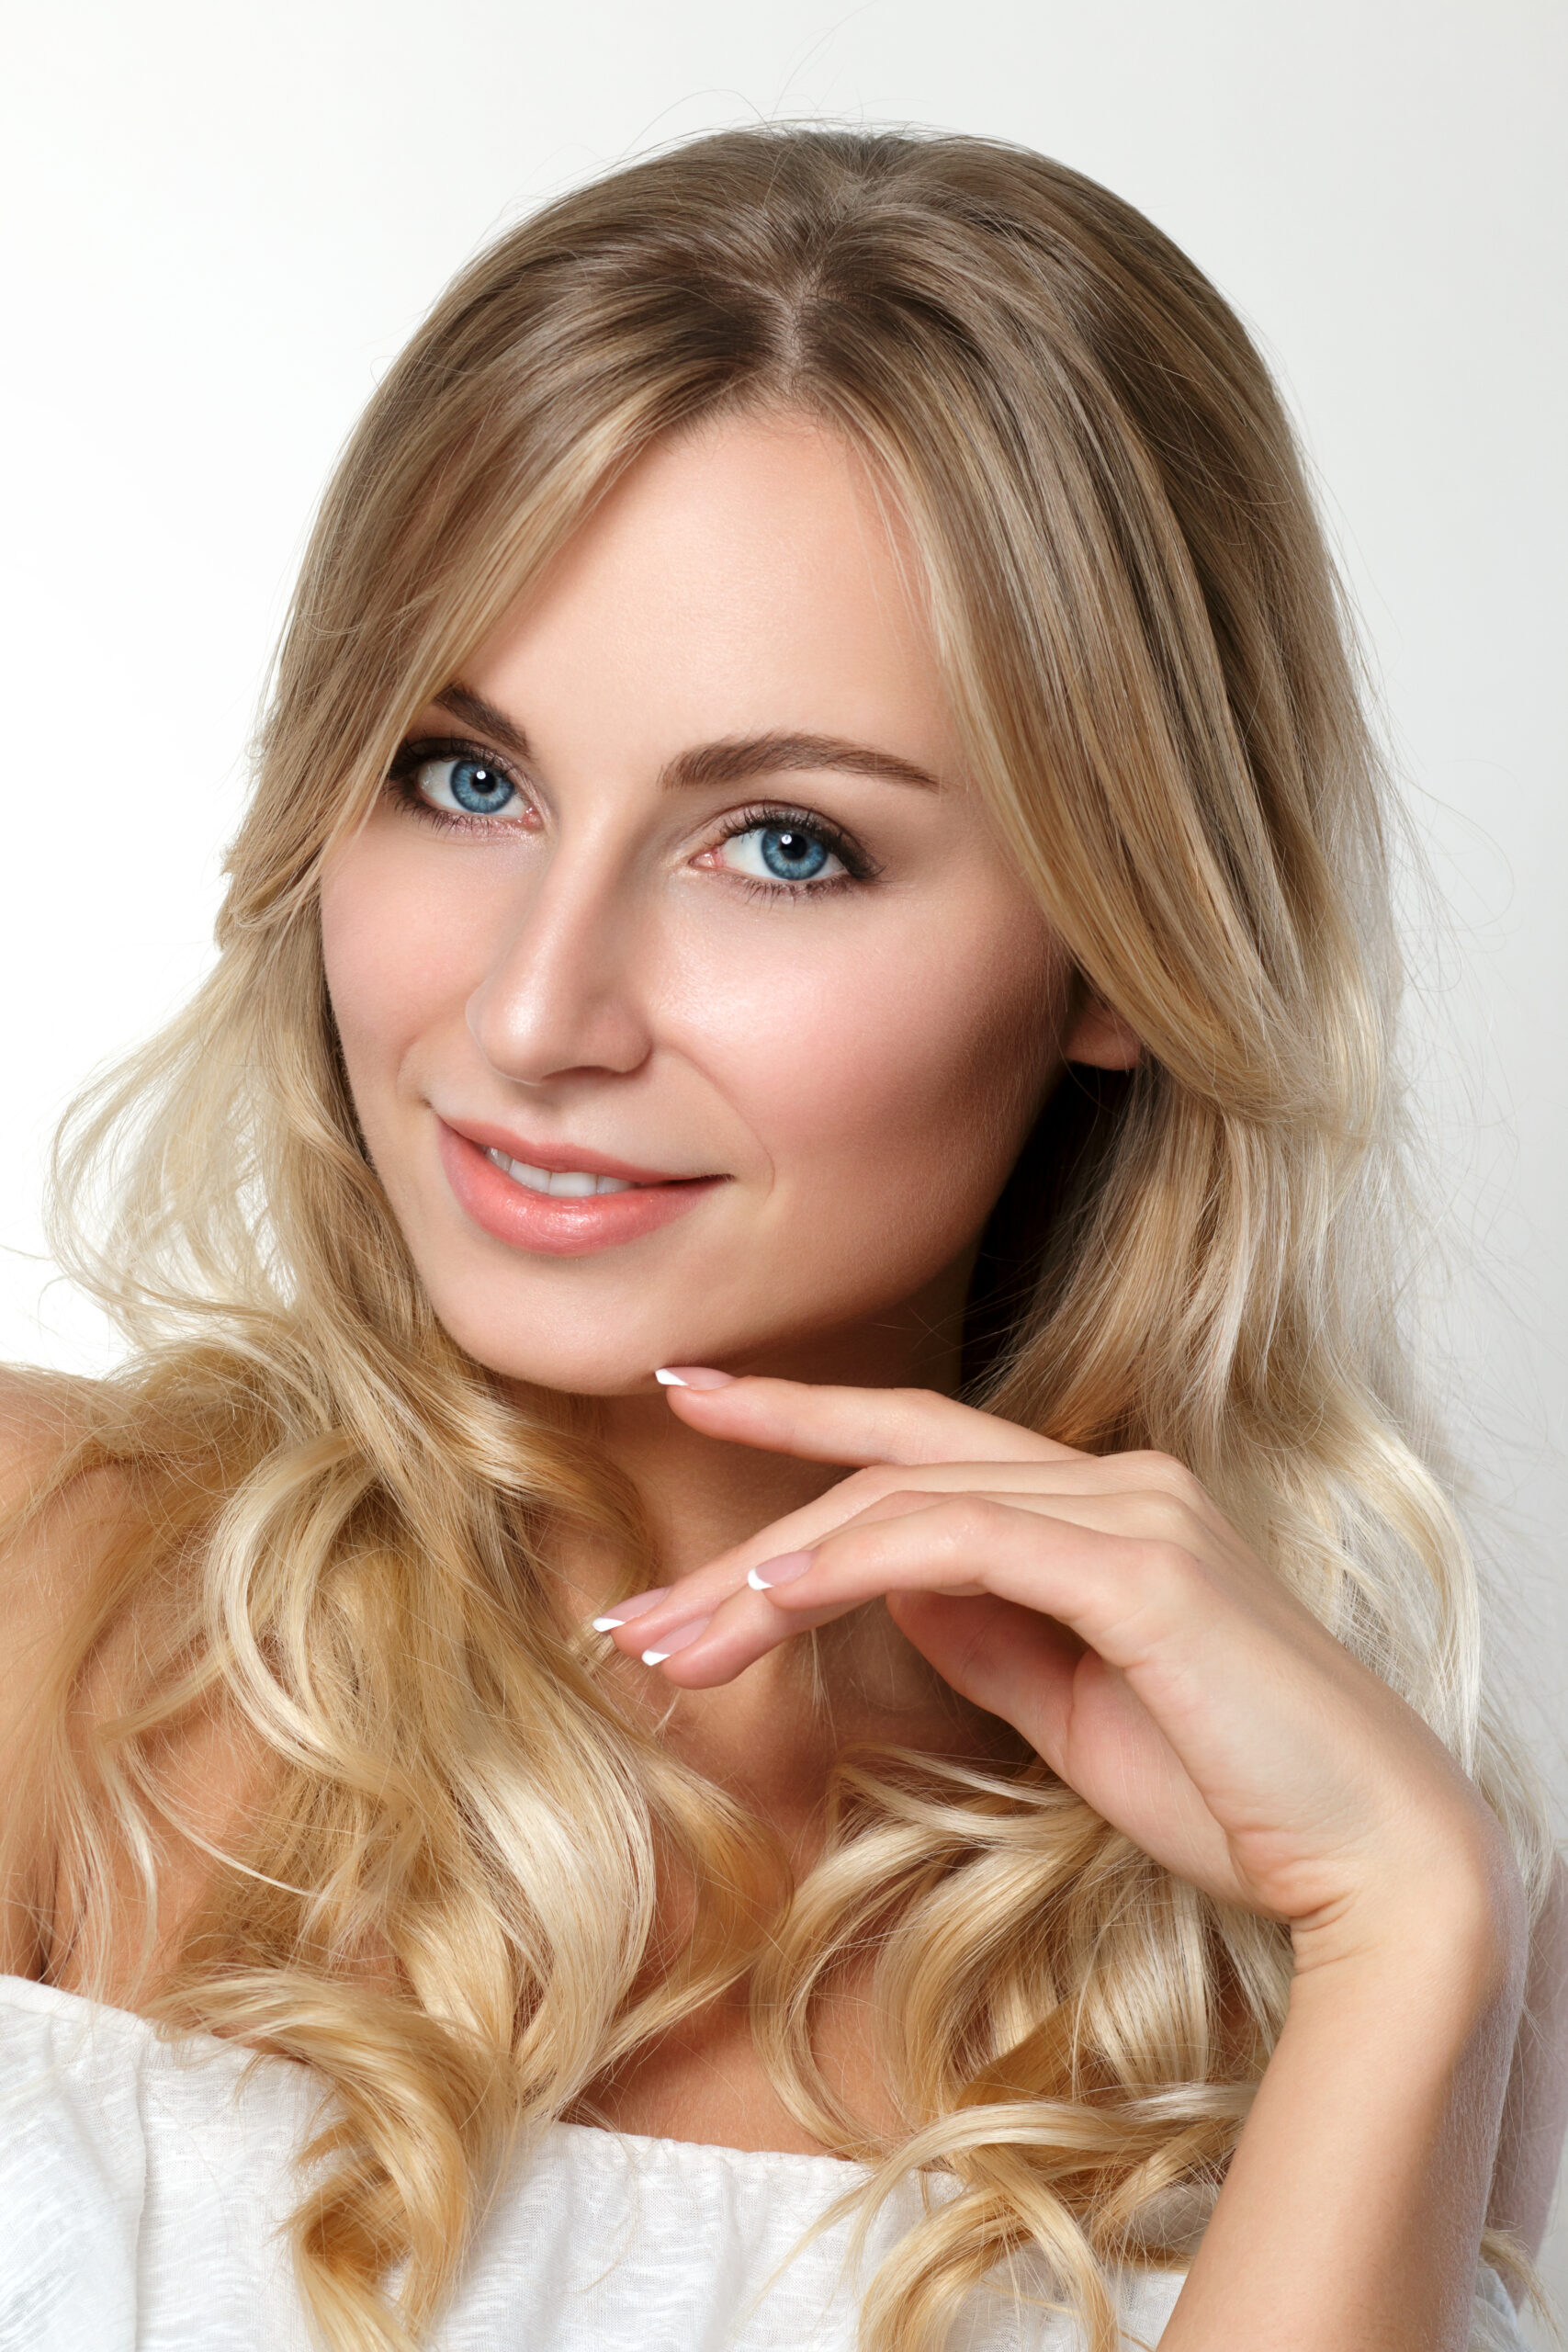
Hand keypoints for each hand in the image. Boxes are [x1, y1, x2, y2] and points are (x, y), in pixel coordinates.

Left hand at [597, 1376, 1518, 1971]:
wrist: (1369, 1859)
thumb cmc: (1229, 1789)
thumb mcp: (1066, 1702)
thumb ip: (982, 1628)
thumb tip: (882, 1584)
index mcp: (1099, 1502)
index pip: (921, 1441)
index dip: (802, 1415)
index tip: (693, 1397)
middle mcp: (1115, 1479)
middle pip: (891, 1462)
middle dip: (751, 1499)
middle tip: (628, 1588)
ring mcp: (1132, 1509)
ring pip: (903, 1501)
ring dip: (767, 1572)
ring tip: (663, 1640)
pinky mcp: (1140, 1565)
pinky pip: (961, 1540)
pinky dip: (852, 1562)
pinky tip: (767, 1597)